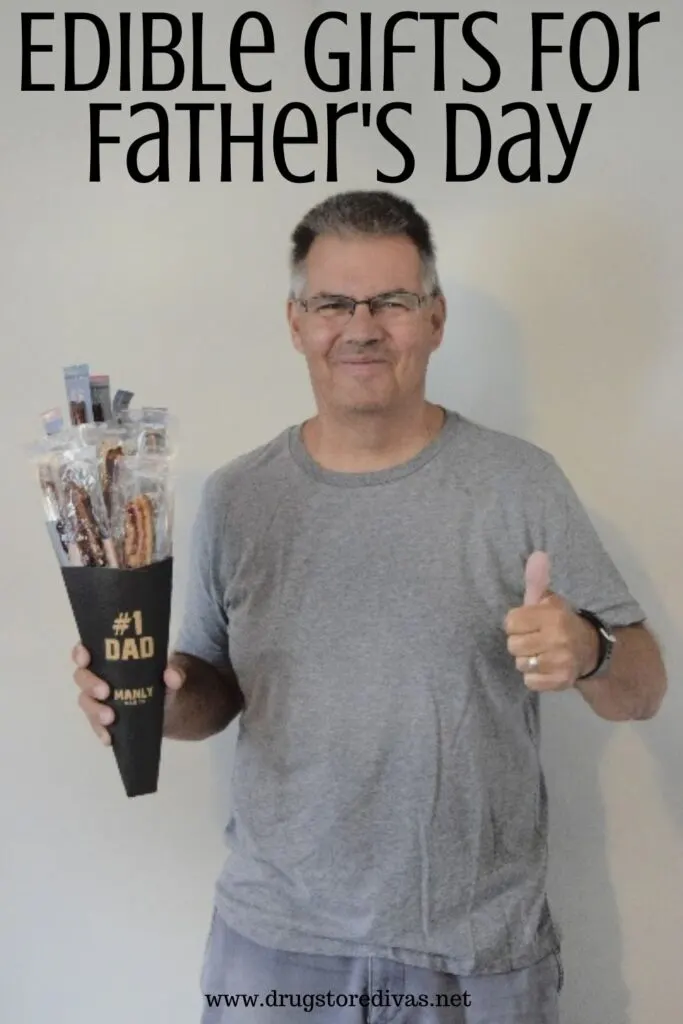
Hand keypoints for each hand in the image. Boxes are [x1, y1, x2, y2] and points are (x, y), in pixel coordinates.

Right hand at [71, 643, 186, 744]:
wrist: (168, 708)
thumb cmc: (161, 680)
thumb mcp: (171, 674)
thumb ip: (174, 672)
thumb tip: (172, 676)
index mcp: (108, 658)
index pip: (86, 650)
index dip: (80, 652)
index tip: (85, 657)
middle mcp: (97, 676)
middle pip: (82, 677)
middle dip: (90, 684)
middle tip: (105, 692)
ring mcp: (98, 700)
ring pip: (86, 702)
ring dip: (95, 710)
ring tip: (110, 718)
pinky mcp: (103, 720)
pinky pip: (96, 726)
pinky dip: (101, 732)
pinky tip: (109, 738)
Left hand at [503, 552, 598, 691]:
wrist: (591, 650)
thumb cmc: (560, 623)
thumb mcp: (550, 600)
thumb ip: (538, 581)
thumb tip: (537, 554)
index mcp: (552, 615)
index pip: (510, 622)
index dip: (515, 624)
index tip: (527, 624)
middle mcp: (557, 638)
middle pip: (512, 645)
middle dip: (520, 643)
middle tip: (534, 640)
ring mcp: (560, 661)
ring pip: (520, 664)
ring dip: (527, 660)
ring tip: (540, 653)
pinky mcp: (561, 681)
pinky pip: (530, 681)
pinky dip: (534, 677)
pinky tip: (545, 667)